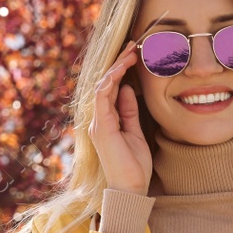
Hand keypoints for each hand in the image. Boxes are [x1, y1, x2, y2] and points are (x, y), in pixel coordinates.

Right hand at [90, 41, 152, 194]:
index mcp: (106, 120)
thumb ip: (129, 110)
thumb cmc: (134, 164)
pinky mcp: (101, 127)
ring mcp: (98, 122)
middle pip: (105, 83)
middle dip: (119, 62)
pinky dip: (109, 82)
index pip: (111, 87)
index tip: (135, 54)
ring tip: (130, 52)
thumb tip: (126, 89)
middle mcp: (98, 119)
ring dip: (116, 67)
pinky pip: (101, 98)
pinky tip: (120, 70)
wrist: (130, 187)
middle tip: (133, 45)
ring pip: (102, 86)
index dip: (121, 69)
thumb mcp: (134, 131)